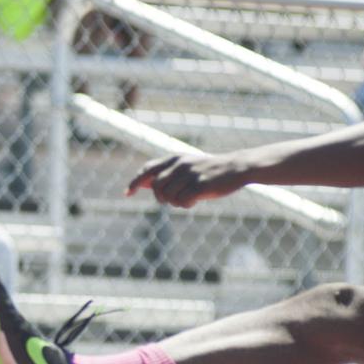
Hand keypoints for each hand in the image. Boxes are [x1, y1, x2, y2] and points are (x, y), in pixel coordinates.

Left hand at [125, 153, 246, 206]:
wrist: (236, 168)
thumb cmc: (208, 170)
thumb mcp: (186, 167)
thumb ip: (165, 173)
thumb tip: (142, 184)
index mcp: (175, 158)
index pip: (147, 169)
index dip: (135, 182)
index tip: (127, 193)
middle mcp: (180, 164)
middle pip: (156, 187)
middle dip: (161, 198)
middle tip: (175, 199)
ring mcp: (190, 174)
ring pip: (168, 197)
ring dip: (176, 202)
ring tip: (187, 198)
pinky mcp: (200, 185)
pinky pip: (182, 202)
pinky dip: (186, 205)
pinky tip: (194, 201)